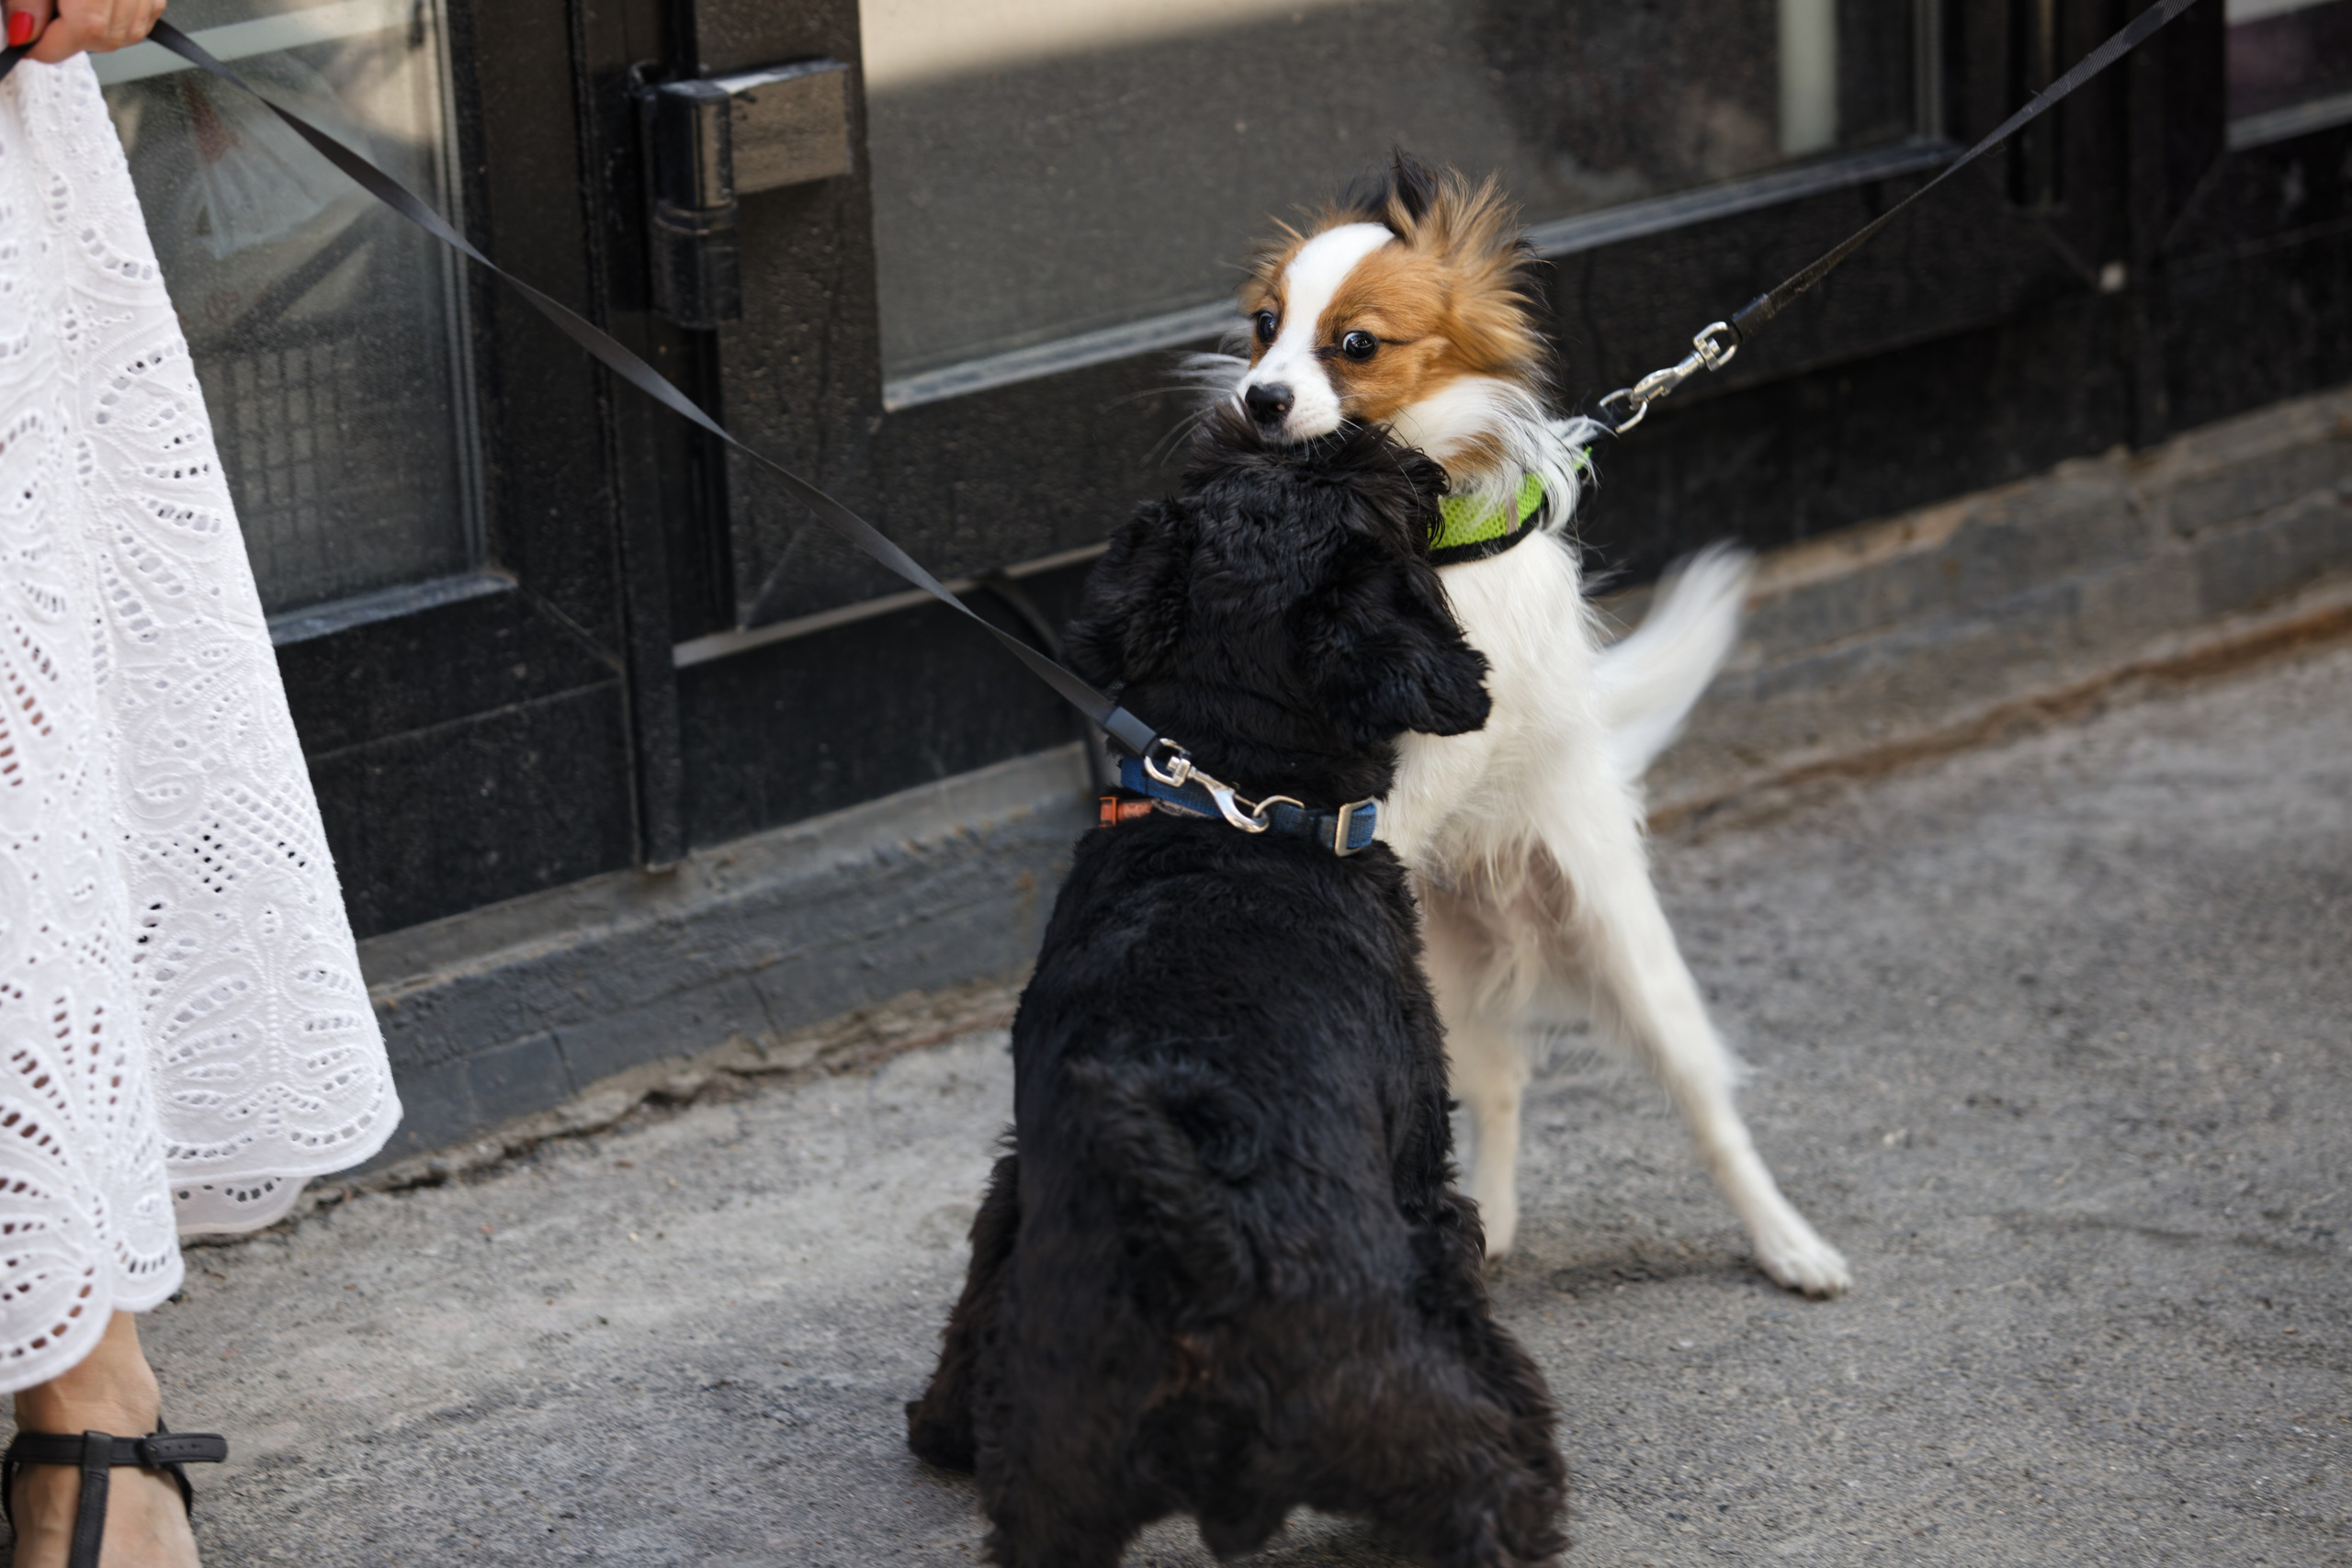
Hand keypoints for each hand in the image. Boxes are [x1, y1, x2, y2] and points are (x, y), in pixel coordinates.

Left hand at [6, 0, 168, 61]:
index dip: (45, 45)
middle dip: (70, 38)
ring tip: (71, 9)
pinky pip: (142, 21)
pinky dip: (119, 22)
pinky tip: (98, 10)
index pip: (80, 33)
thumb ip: (27, 2)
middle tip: (44, 24)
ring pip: (125, 35)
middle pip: (105, 39)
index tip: (25, 44)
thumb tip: (26, 36)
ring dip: (94, 32)